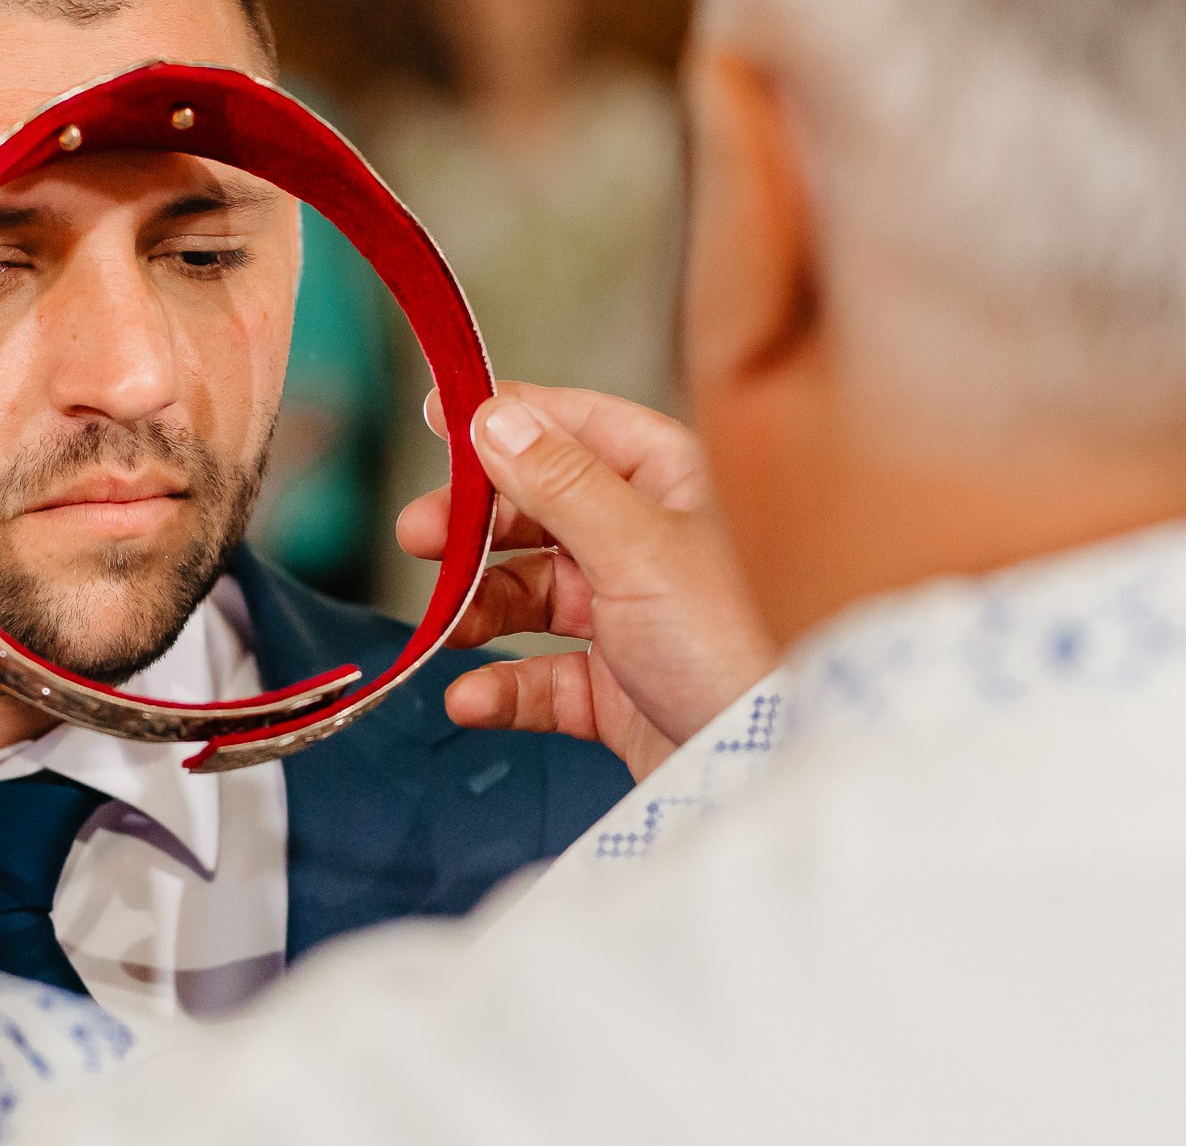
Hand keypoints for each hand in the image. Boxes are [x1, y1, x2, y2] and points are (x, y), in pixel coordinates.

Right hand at [398, 383, 777, 779]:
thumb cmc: (733, 646)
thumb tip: (498, 417)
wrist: (766, 769)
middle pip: (540, 511)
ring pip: (532, 594)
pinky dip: (503, 687)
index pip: (576, 427)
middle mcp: (651, 541)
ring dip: (482, 608)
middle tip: (420, 535)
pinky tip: (472, 696)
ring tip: (450, 628)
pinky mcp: (618, 688)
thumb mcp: (638, 547)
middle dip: (476, 526)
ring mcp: (633, 616)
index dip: (506, 421)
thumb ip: (560, 481)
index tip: (436, 416)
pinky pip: (542, 676)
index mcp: (672, 483)